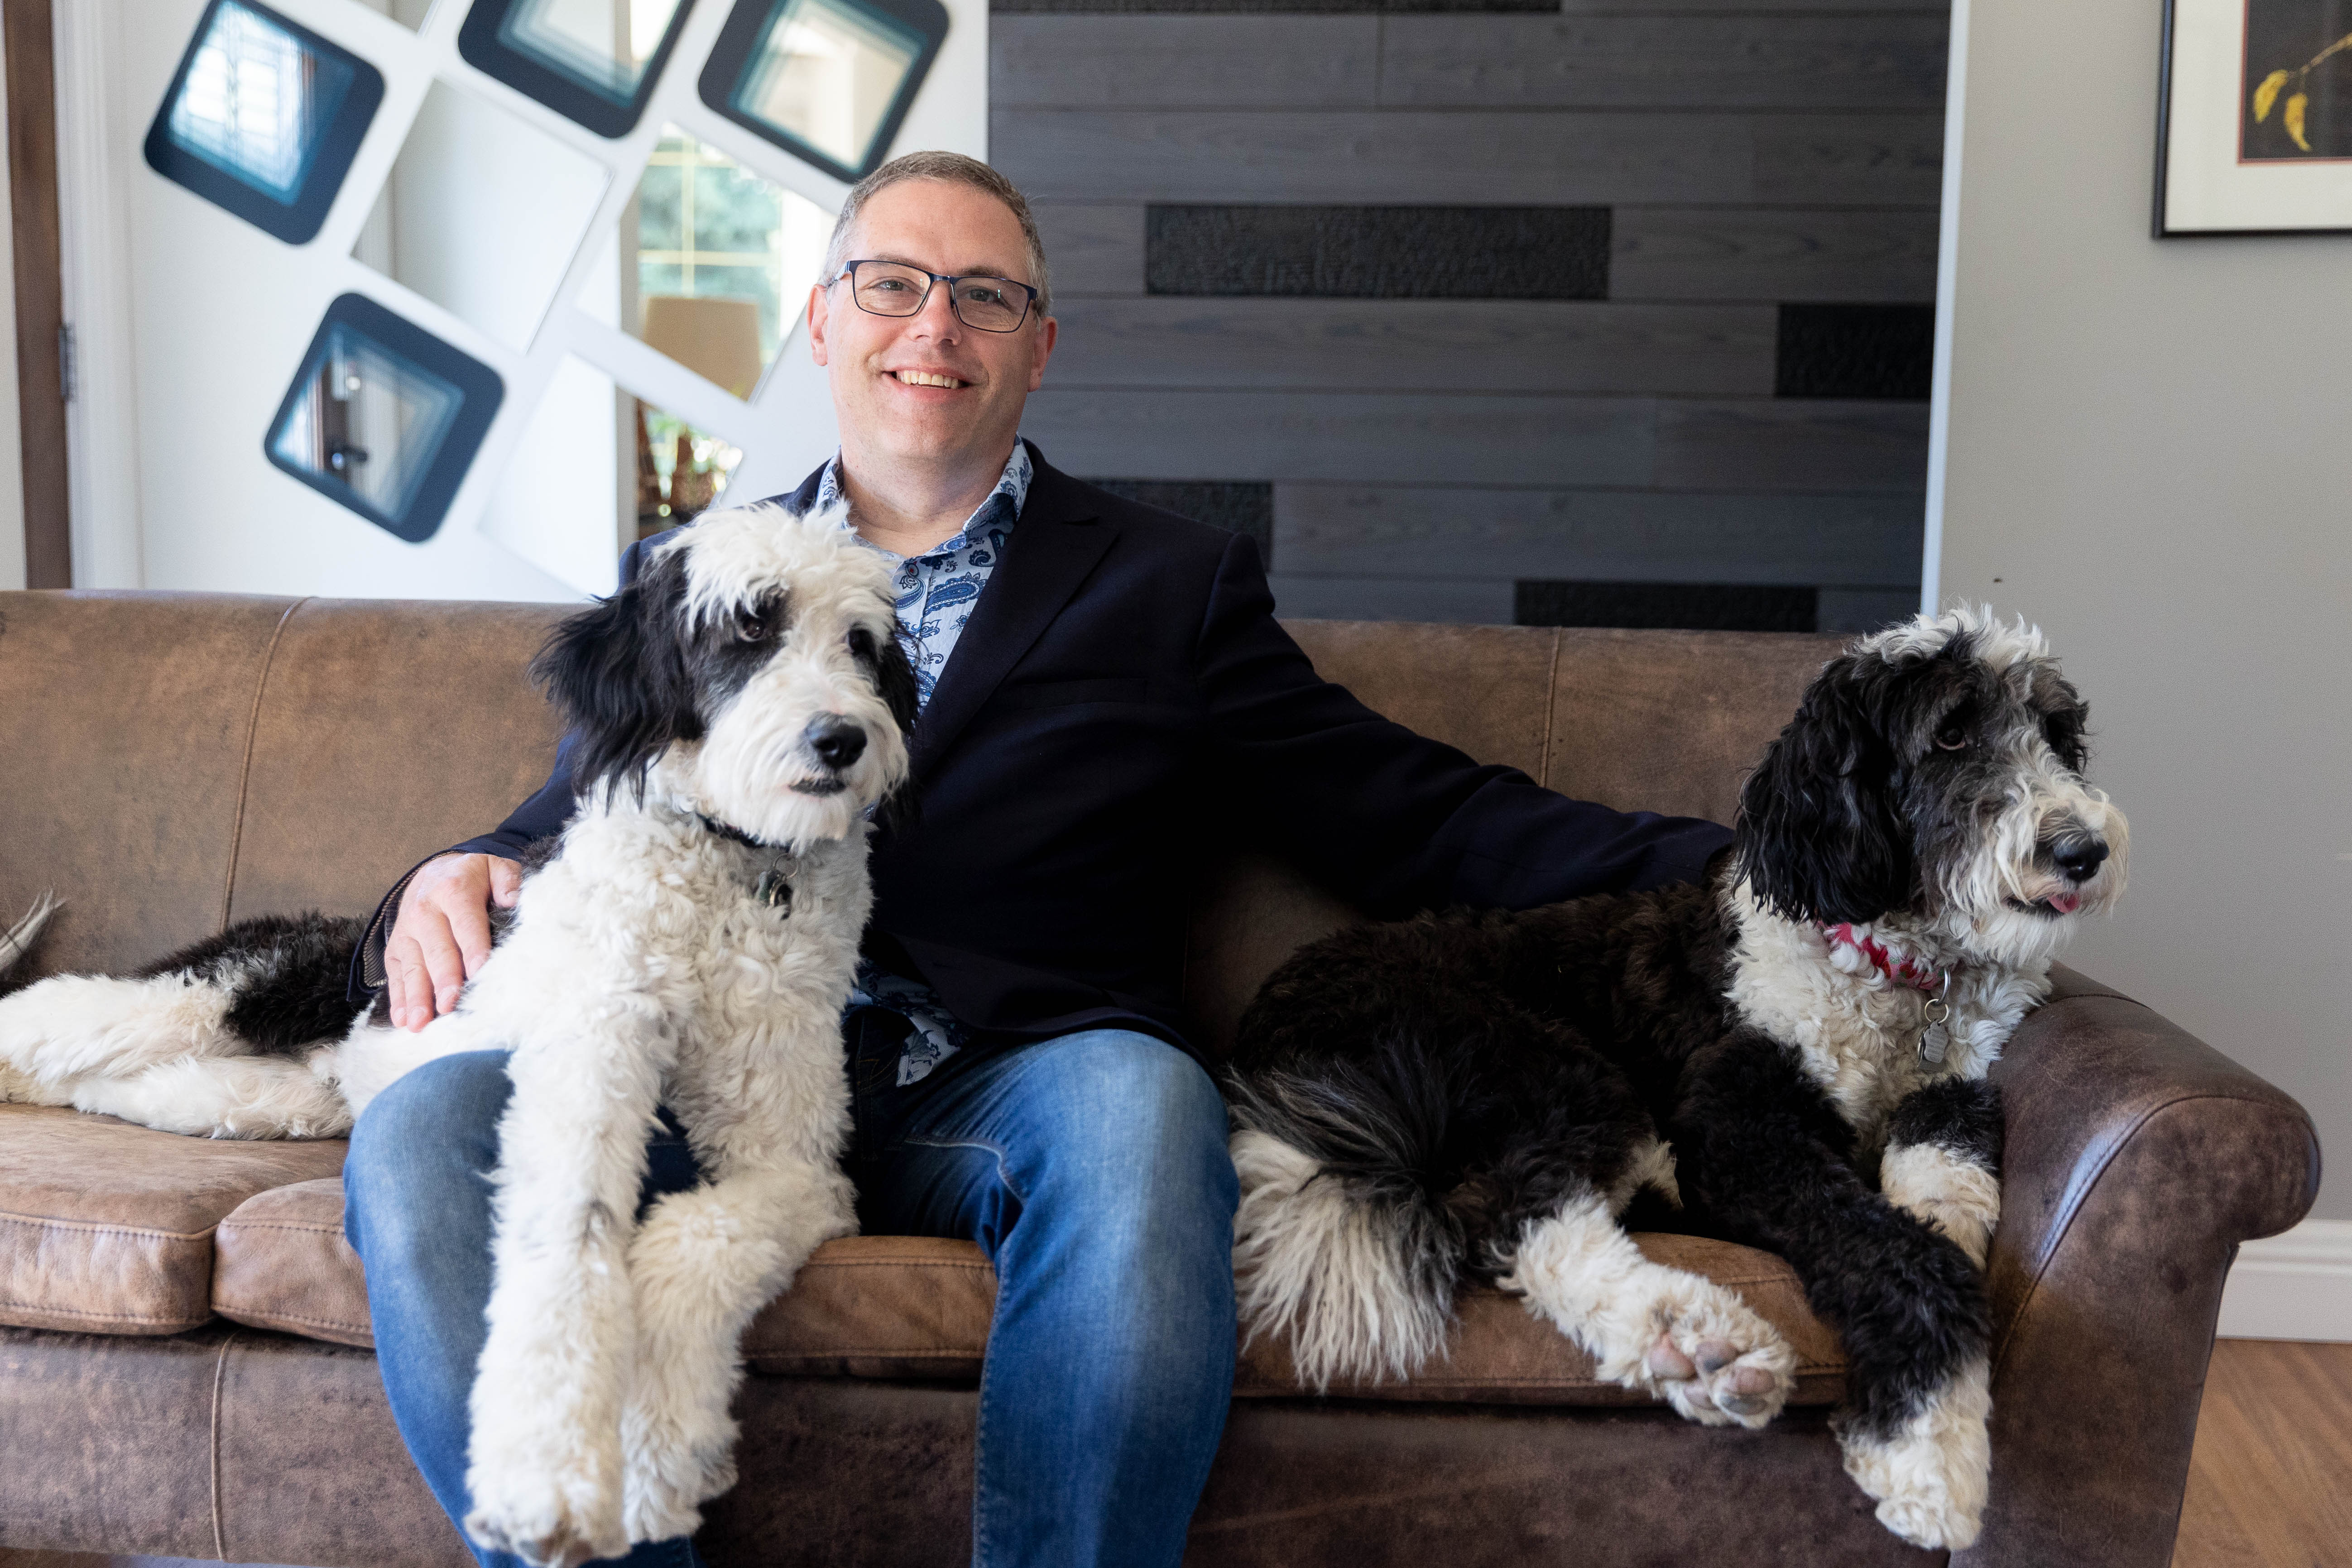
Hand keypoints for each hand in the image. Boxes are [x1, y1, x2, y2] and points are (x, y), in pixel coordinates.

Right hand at [385, 853, 520, 1030]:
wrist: (434, 872)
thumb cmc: (474, 879)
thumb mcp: (494, 868)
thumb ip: (508, 880)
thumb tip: (513, 900)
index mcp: (454, 890)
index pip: (466, 923)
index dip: (473, 949)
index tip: (479, 973)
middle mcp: (425, 911)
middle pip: (437, 950)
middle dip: (444, 980)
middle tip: (450, 1005)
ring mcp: (406, 931)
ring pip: (412, 966)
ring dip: (416, 996)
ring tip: (420, 1023)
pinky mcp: (395, 948)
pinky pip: (396, 975)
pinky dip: (398, 998)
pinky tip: (402, 1020)